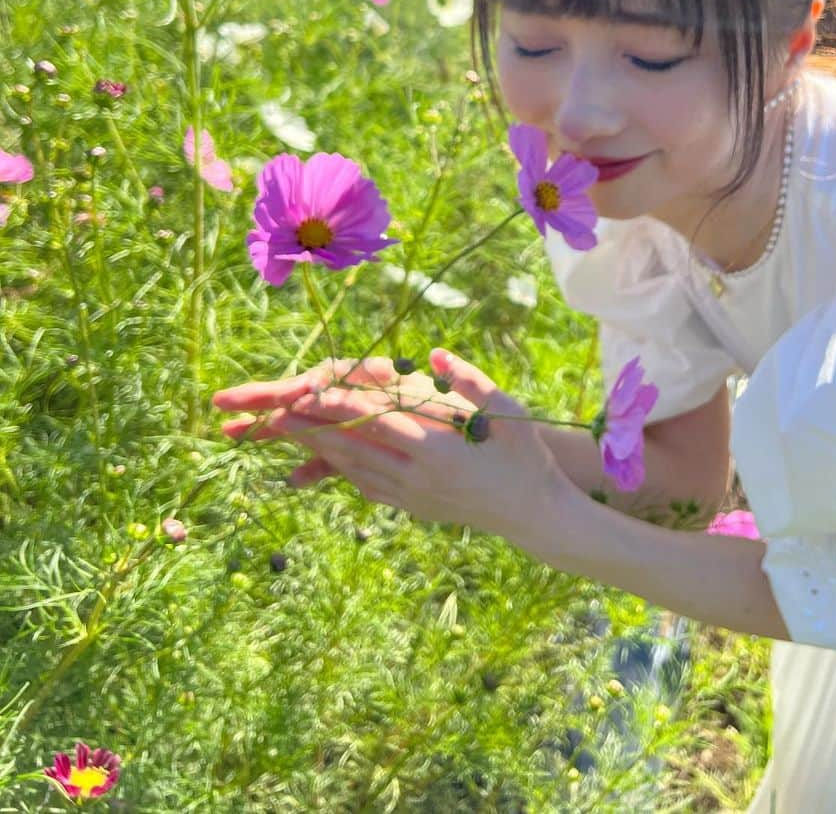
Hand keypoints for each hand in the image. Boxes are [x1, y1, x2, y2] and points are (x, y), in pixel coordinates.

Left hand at [212, 350, 570, 541]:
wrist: (534, 515)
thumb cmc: (525, 456)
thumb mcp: (508, 411)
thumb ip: (469, 382)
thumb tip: (435, 355)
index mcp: (434, 449)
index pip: (373, 422)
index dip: (335, 405)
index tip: (301, 391)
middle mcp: (414, 475)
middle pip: (349, 447)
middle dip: (308, 429)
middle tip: (267, 413)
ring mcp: (410, 495)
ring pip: (351, 468)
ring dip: (314, 449)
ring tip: (279, 433)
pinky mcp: (412, 506)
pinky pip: (366, 485)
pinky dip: (340, 469)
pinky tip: (321, 459)